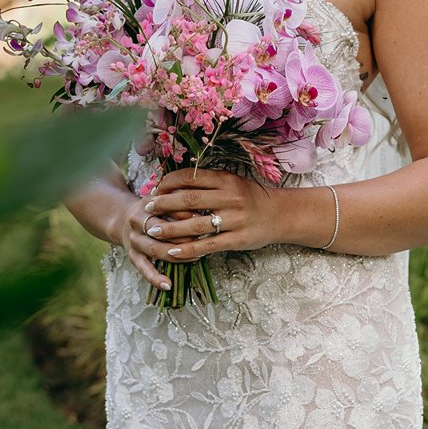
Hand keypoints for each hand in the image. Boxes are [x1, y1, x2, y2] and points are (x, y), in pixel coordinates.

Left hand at [132, 167, 276, 268]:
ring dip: (170, 228)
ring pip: (195, 225)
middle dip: (164, 204)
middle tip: (147, 208)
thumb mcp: (232, 182)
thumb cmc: (250, 197)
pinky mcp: (237, 240)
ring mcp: (235, 220)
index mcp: (227, 180)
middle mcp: (230, 197)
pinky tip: (173, 251)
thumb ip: (208, 181)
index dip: (169, 182)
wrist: (280, 215)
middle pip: (189, 199)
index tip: (155, 188)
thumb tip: (174, 181)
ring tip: (153, 230)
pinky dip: (188, 249)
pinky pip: (208, 245)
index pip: (191, 177)